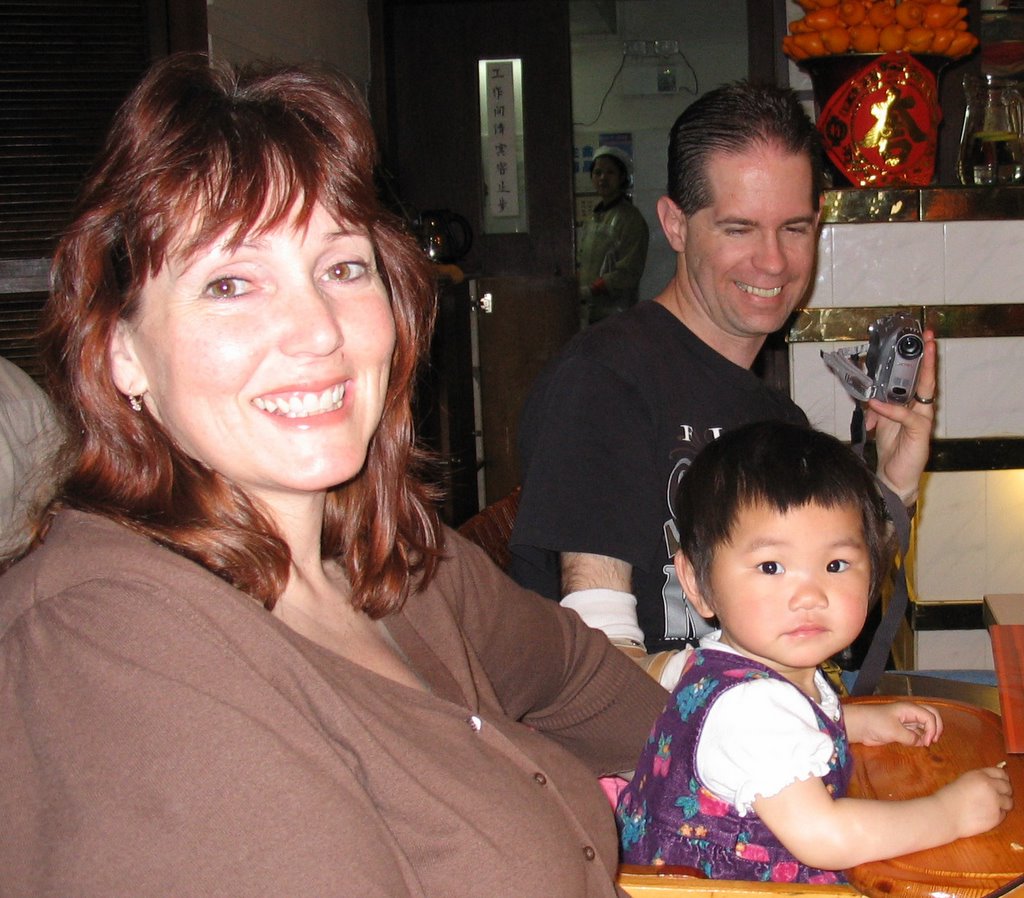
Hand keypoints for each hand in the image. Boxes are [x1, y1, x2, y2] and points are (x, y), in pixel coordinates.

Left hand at [845, 701, 942, 746]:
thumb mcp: (894, 731)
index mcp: (909, 708)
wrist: (858, 726)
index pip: (930, 716)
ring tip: (925, 743)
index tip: (928, 742)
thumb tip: (920, 742)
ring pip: (925, 725)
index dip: (933, 729)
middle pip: (931, 716)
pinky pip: (917, 732)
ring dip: (928, 733)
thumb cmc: (875, 723)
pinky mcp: (901, 730)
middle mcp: (910, 713)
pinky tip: (919, 743)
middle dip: (936, 727)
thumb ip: (910, 737)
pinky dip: (921, 737)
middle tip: (934, 740)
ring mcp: (906, 721)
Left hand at [867, 330, 936, 505]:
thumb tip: (865, 394)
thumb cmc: (892, 448)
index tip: (920, 339)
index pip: (918, 377)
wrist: (894, 476)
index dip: (920, 359)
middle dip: (927, 357)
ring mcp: (923, 419)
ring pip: (924, 391)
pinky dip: (890, 408)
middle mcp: (921, 409)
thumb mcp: (880, 422)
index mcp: (912, 404)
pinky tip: (877, 403)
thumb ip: (875, 406)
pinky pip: (906, 415)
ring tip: (913, 356)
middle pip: (927, 378)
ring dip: (919, 373)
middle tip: (927, 338)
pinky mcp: (920, 432)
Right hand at [935, 767, 1013, 838]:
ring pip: (1009, 802)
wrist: (945, 814)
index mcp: (980, 775)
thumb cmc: (949, 797)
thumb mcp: (964, 781)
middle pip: (1008, 787)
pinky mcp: (996, 817)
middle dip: (1004, 792)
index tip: (1001, 782)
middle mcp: (990, 786)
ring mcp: (995, 802)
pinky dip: (996, 815)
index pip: (1001, 773)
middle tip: (996, 797)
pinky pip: (1003, 815)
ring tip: (989, 807)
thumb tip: (993, 783)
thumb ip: (980, 780)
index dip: (1003, 778)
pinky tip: (984, 815)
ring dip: (1002, 804)